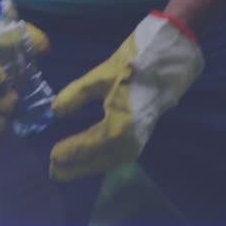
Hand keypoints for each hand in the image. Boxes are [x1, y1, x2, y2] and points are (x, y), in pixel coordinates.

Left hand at [48, 12, 203, 180]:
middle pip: (102, 159)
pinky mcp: (146, 131)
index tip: (51, 156)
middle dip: (77, 167)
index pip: (90, 145)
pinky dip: (104, 159)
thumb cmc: (136, 61)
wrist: (174, 52)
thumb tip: (56, 112)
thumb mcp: (100, 75)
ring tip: (67, 171)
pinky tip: (91, 159)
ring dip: (90, 166)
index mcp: (122, 124)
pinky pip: (121, 152)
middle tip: (54, 173)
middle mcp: (133, 136)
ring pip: (112, 159)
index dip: (71, 152)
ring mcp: (143, 135)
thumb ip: (76, 95)